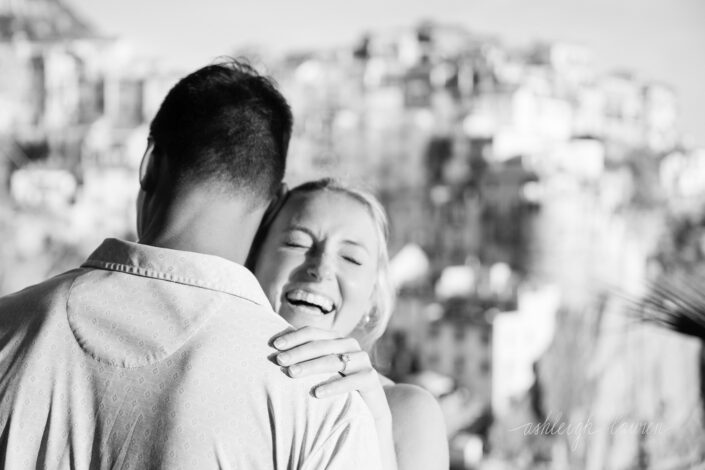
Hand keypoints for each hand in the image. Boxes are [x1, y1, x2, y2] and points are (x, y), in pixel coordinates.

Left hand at [273, 326, 391, 424]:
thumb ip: (305, 358)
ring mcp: (362, 360)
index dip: (294, 337)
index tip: (274, 345)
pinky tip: (316, 393)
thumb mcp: (321, 370)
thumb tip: (275, 347)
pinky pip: (352, 380)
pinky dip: (334, 386)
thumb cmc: (337, 386)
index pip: (313, 332)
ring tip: (292, 373)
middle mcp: (350, 346)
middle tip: (279, 360)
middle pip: (321, 345)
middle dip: (298, 352)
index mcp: (336, 339)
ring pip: (334, 360)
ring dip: (311, 366)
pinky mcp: (371, 378)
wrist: (368, 410)